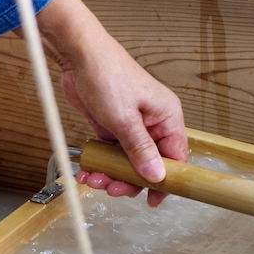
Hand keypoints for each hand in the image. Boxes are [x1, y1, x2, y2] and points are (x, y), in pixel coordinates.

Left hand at [34, 0, 187, 204]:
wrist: (77, 55)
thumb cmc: (107, 74)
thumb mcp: (124, 118)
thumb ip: (141, 150)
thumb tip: (157, 176)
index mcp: (167, 117)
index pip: (176, 157)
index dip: (166, 180)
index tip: (152, 199)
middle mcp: (153, 122)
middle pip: (149, 164)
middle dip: (130, 179)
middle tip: (112, 187)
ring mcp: (132, 125)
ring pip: (127, 162)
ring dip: (111, 174)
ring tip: (93, 178)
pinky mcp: (112, 126)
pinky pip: (111, 153)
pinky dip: (100, 164)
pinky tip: (88, 170)